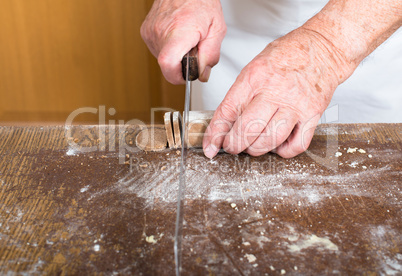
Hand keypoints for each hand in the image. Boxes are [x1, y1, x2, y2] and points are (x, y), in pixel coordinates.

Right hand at [140, 0, 225, 83]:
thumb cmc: (200, 1)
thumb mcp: (217, 29)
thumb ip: (211, 55)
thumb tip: (202, 74)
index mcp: (179, 30)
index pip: (168, 64)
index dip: (178, 76)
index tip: (187, 75)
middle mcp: (160, 31)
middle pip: (167, 65)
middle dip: (182, 64)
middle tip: (193, 49)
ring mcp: (150, 32)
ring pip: (163, 59)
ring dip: (176, 56)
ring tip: (186, 40)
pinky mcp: (146, 32)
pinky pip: (158, 50)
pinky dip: (169, 48)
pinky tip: (177, 37)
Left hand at [203, 27, 352, 158]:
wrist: (324, 47)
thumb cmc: (287, 56)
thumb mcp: (254, 67)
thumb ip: (239, 94)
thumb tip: (223, 124)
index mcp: (256, 76)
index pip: (228, 110)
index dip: (215, 133)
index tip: (210, 146)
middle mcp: (276, 90)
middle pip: (248, 129)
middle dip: (234, 145)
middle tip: (231, 146)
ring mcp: (296, 104)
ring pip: (270, 140)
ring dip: (255, 149)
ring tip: (252, 145)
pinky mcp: (313, 114)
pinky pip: (297, 145)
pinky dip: (283, 152)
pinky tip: (277, 144)